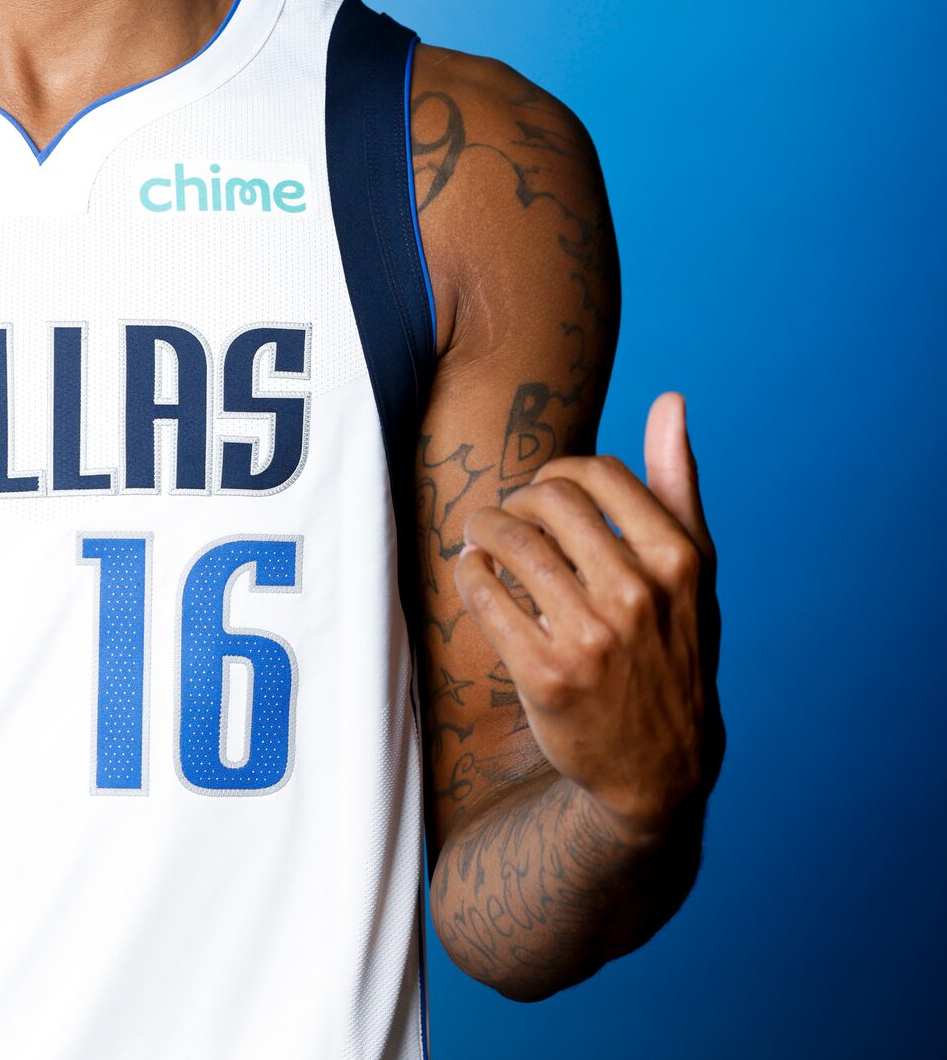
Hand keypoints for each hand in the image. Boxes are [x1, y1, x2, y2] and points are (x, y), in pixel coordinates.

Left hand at [454, 392, 723, 845]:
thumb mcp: (695, 571)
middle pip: (546, 498)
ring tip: (483, 535)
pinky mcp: (546, 675)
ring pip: (509, 540)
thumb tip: (670, 400)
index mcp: (680, 561)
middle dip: (518, 497)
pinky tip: (477, 573)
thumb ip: (678, 482)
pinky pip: (484, 593)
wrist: (662, 767)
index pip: (595, 474)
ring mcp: (593, 638)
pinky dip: (470, 572)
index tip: (547, 491)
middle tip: (510, 514)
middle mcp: (639, 595)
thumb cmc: (675, 648)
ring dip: (483, 527)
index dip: (559, 472)